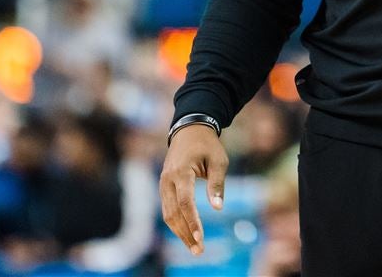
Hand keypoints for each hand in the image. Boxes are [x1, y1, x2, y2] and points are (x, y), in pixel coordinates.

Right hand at [159, 124, 228, 256]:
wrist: (189, 130)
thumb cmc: (207, 145)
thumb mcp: (218, 161)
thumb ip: (217, 184)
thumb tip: (218, 208)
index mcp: (181, 171)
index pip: (185, 202)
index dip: (192, 222)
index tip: (201, 238)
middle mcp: (168, 179)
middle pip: (174, 213)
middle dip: (186, 234)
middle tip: (199, 250)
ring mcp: (163, 183)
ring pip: (167, 214)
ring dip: (180, 232)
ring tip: (194, 247)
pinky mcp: (164, 187)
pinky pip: (167, 209)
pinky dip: (176, 223)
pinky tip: (187, 234)